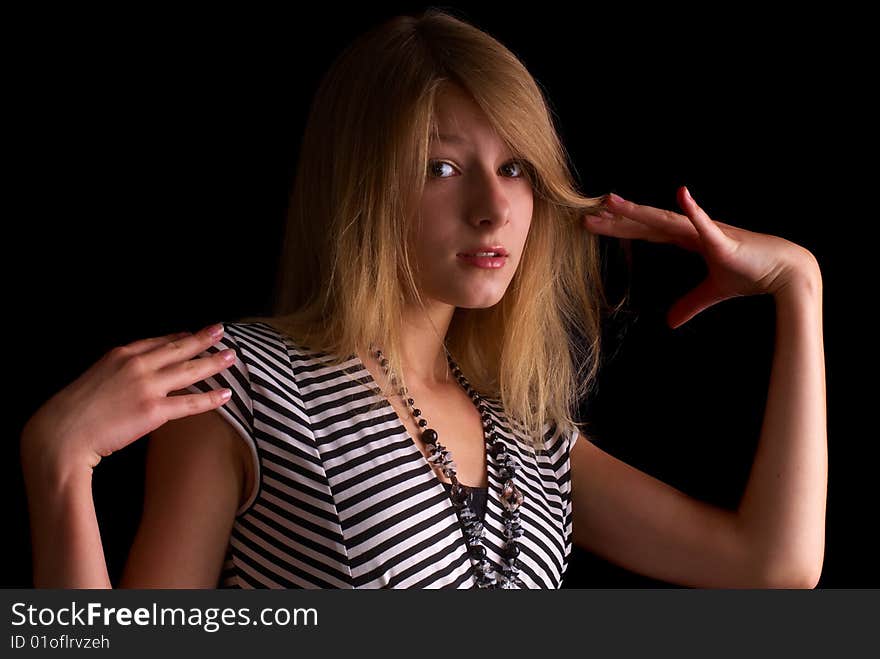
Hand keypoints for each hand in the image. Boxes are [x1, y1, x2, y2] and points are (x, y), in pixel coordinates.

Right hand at [21, 324, 234, 470]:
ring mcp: (147, 386)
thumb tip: (132, 379)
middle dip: (202, 339)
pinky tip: (225, 394)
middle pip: (178, 348)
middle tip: (220, 331)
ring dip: (213, 362)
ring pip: (189, 370)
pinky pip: (190, 403)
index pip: (156, 342)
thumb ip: (116, 374)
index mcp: (119, 355)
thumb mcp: (94, 379)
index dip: (177, 337)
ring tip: (231, 356)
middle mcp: (136, 365)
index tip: (191, 333)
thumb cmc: (72, 413)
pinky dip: (210, 399)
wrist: (61, 435)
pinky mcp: (154, 411)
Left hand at [583, 186, 818, 328]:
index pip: (647, 231)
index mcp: (688, 238)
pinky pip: (705, 224)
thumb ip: (689, 303)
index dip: (622, 227)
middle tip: (586, 214)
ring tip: (612, 202)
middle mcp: (693, 230)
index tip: (595, 223)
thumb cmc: (751, 274)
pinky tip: (681, 195)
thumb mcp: (712, 292)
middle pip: (647, 223)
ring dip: (638, 211)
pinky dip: (693, 210)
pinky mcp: (723, 239)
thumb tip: (669, 322)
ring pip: (665, 219)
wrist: (785, 271)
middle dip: (618, 219)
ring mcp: (706, 231)